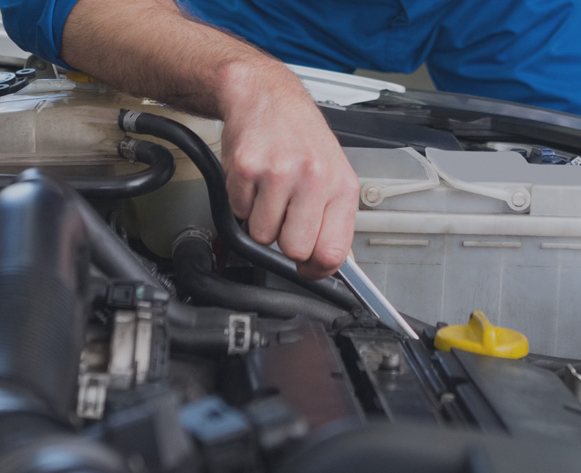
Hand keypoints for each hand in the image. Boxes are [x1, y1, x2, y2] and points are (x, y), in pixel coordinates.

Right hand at [217, 64, 357, 278]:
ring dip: (261, 220)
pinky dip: (242, 202)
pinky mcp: (246, 169)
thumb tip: (333, 264)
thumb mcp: (332, 173)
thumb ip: (334, 218)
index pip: (334, 253)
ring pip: (263, 235)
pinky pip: (239, 212)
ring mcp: (279, 173)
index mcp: (341, 185)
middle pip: (295, 249)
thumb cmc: (300, 136)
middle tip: (285, 217)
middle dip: (285, 240)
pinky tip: (254, 179)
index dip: (317, 269)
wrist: (265, 95)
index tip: (308, 267)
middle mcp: (314, 178)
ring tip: (269, 192)